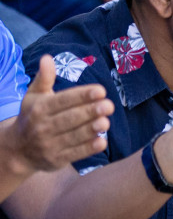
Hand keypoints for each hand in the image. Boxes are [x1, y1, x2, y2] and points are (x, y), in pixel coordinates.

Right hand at [2, 55, 112, 173]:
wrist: (17, 150)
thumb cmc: (32, 116)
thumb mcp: (34, 96)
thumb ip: (44, 78)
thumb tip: (47, 58)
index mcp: (39, 109)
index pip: (63, 101)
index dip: (82, 96)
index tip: (101, 90)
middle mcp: (42, 127)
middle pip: (70, 119)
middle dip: (90, 112)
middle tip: (109, 106)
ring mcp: (48, 145)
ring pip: (73, 137)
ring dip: (90, 130)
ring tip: (106, 122)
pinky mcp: (55, 160)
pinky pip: (74, 154)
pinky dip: (88, 149)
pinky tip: (102, 142)